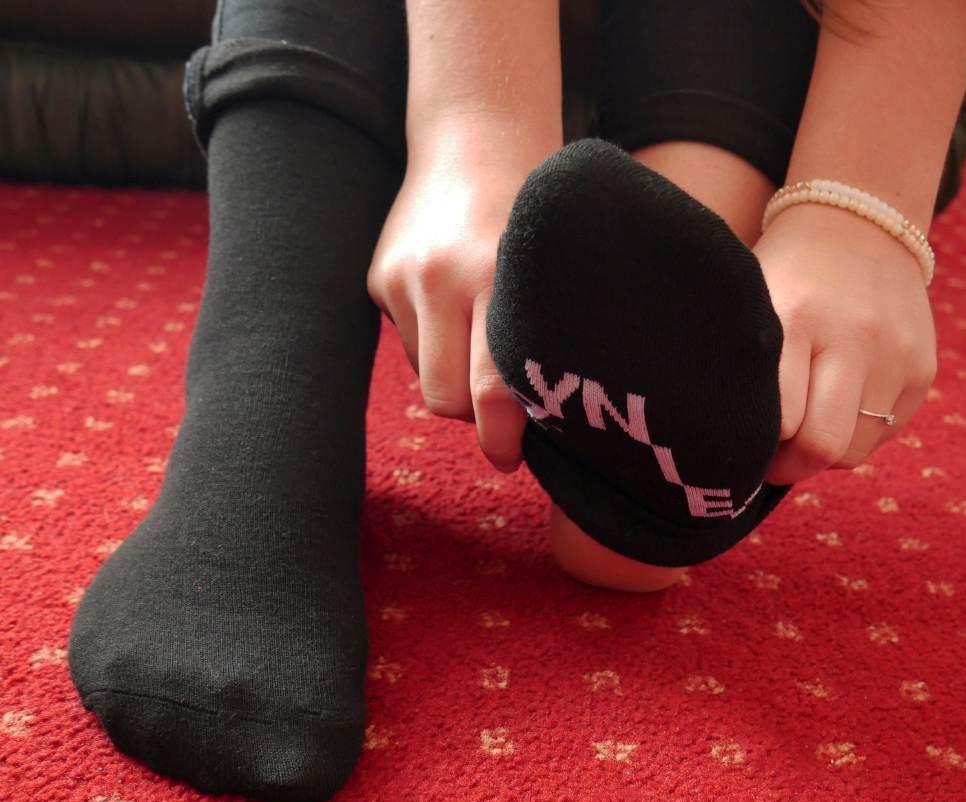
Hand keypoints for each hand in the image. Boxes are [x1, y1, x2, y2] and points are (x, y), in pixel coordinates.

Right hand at [367, 119, 557, 471]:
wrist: (475, 138)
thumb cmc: (530, 215)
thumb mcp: (548, 270)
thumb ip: (537, 336)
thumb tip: (534, 420)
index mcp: (495, 277)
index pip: (493, 389)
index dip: (501, 438)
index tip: (509, 458)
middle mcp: (441, 278)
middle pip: (446, 398)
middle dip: (471, 414)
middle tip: (498, 404)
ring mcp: (401, 278)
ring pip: (424, 377)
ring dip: (450, 376)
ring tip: (475, 333)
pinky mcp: (377, 278)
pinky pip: (406, 344)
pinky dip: (430, 341)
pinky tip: (450, 302)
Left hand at [754, 203, 937, 483]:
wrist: (855, 224)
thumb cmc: (781, 276)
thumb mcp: (749, 306)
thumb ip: (736, 368)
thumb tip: (719, 444)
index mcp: (794, 319)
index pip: (778, 422)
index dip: (754, 448)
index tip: (736, 448)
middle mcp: (852, 337)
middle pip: (821, 445)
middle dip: (789, 466)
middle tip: (768, 459)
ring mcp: (895, 353)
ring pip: (854, 451)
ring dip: (822, 455)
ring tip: (801, 432)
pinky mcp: (923, 367)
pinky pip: (884, 434)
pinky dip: (854, 434)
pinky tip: (834, 408)